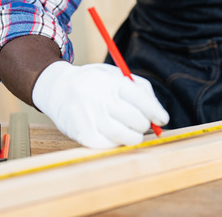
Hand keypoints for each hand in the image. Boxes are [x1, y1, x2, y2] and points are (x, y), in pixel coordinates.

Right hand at [32, 61, 168, 148]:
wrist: (58, 89)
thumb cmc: (95, 83)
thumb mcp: (116, 75)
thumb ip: (140, 89)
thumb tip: (159, 114)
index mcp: (111, 82)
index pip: (140, 99)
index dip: (155, 111)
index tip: (163, 119)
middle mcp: (100, 99)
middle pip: (136, 120)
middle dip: (144, 124)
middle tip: (142, 123)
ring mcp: (90, 117)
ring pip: (125, 136)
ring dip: (134, 137)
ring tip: (132, 132)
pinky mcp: (82, 134)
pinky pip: (109, 145)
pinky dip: (117, 142)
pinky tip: (114, 134)